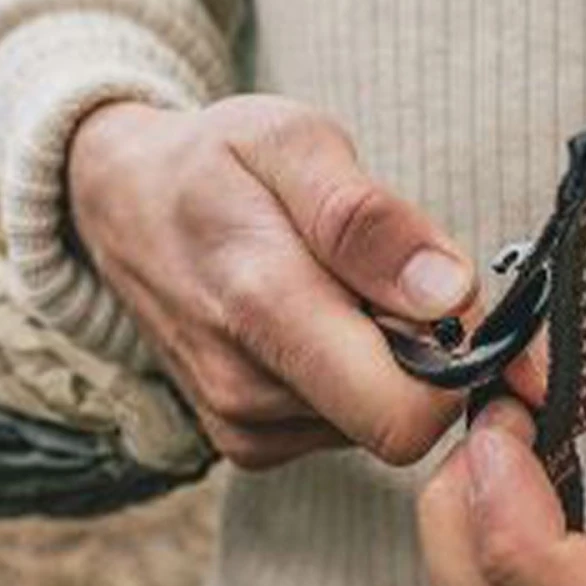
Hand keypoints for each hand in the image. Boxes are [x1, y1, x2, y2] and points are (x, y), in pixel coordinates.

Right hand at [67, 96, 474, 468]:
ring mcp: (241, 425)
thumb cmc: (217, 162)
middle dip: (431, 360)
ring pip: (377, 424)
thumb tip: (448, 293)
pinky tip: (319, 321)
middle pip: (401, 423)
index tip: (461, 300)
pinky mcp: (245, 444)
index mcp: (264, 304)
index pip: (403, 412)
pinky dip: (353, 378)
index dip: (464, 364)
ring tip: (343, 288)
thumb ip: (369, 219)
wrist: (122, 205)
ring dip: (387, 361)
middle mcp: (246, 388)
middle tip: (408, 281)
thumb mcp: (293, 141)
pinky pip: (345, 428)